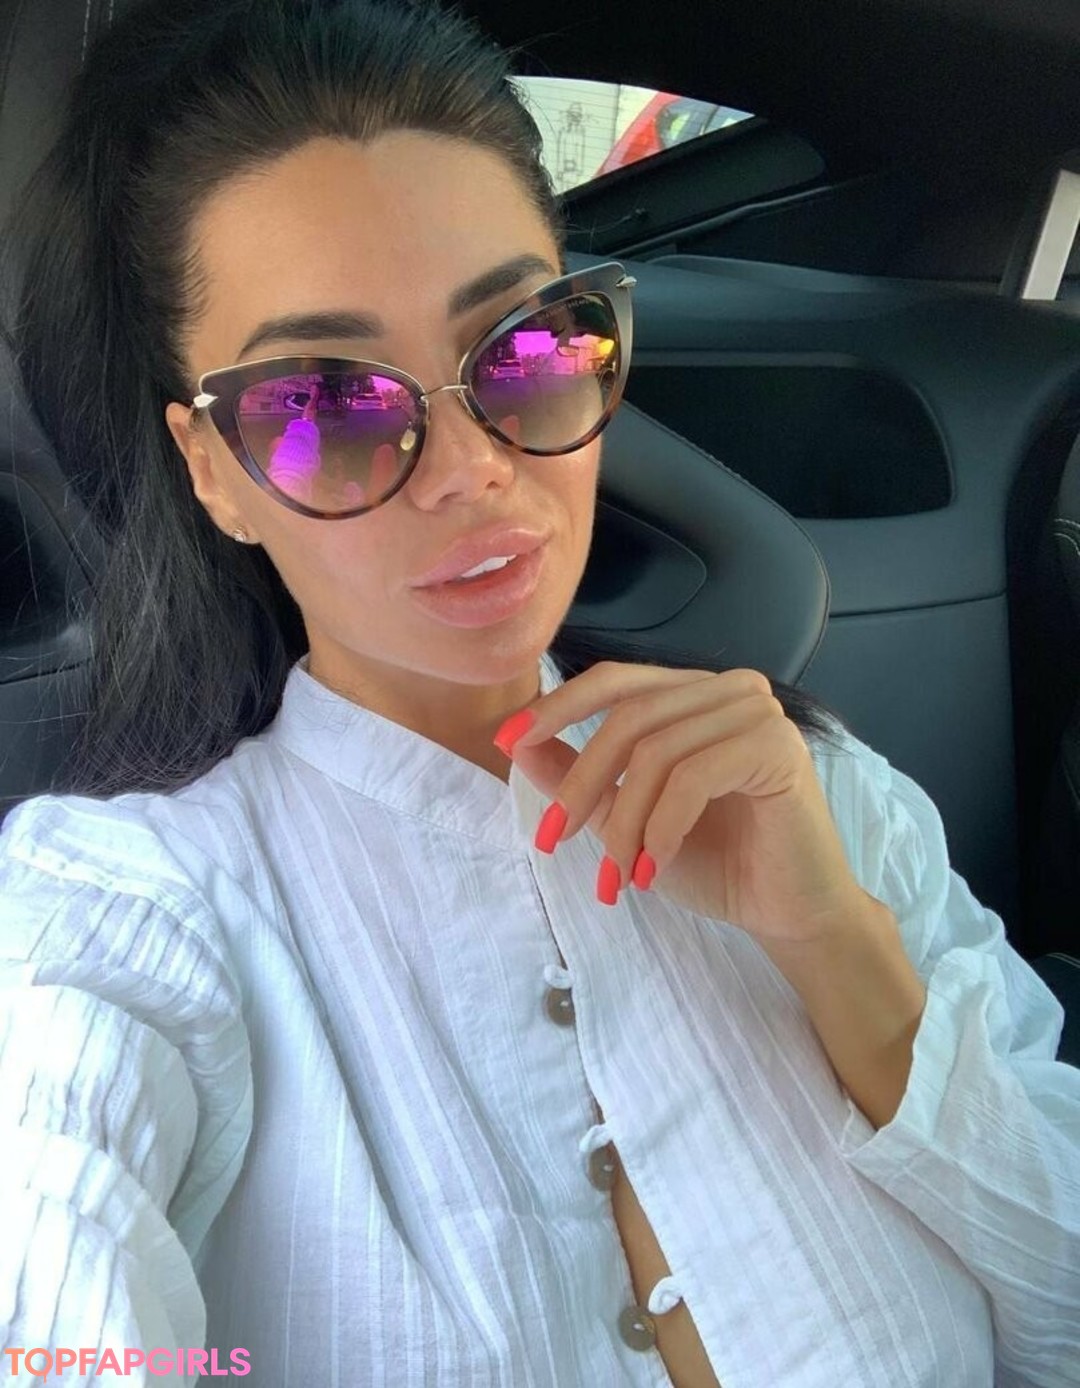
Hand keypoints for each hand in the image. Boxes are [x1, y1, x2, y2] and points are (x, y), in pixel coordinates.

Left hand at [494, 660, 870, 947]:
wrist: (787, 913)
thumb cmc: (714, 863)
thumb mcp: (628, 817)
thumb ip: (579, 776)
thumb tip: (516, 744)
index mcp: (695, 694)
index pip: (615, 682)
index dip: (557, 708)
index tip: (506, 742)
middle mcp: (729, 690)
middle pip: (629, 718)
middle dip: (580, 785)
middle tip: (552, 842)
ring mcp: (758, 713)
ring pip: (656, 752)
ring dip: (625, 823)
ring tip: (621, 874)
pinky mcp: (777, 748)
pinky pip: (693, 776)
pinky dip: (662, 827)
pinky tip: (656, 866)